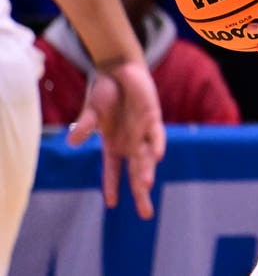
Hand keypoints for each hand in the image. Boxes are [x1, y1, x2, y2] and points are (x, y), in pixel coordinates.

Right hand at [68, 60, 164, 219]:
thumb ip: (84, 127)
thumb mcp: (91, 112)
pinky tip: (158, 156)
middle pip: (136, 172)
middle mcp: (130, 142)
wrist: (120, 70)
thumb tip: (71, 143)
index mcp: (113, 144)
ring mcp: (142, 131)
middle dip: (140, 193)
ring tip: (146, 187)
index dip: (111, 186)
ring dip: (146, 171)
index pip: (113, 171)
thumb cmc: (104, 93)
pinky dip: (157, 144)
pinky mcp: (152, 117)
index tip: (111, 204)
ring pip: (146, 157)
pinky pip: (156, 134)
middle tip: (146, 214)